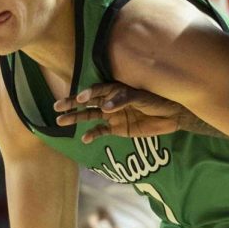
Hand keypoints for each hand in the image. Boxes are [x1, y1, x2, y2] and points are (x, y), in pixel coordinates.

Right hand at [54, 85, 185, 142]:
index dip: (88, 93)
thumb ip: (122, 101)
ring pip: (90, 116)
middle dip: (72, 104)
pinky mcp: (118, 128)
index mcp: (115, 89)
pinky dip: (93, 134)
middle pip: (88, 102)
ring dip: (76, 118)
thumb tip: (104, 108)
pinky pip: (101, 131)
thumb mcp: (140, 98)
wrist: (171, 116)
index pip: (97, 90)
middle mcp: (110, 101)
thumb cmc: (156, 101)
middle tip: (57, 107)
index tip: (80, 98)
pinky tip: (85, 138)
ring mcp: (112, 115)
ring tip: (61, 121)